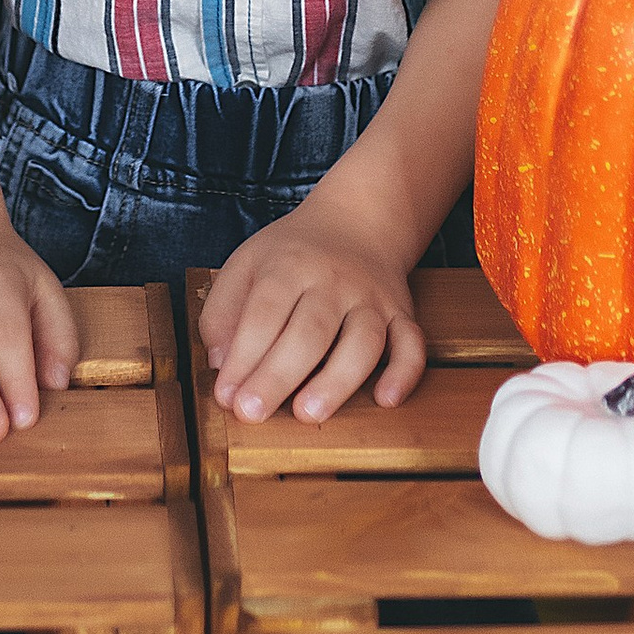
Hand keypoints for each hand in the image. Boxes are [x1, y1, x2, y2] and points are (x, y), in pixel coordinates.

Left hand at [200, 196, 427, 425]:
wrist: (357, 221)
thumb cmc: (292, 255)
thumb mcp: (245, 264)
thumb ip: (222, 312)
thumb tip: (220, 364)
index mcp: (288, 267)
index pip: (264, 314)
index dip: (243, 357)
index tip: (226, 396)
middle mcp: (334, 281)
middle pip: (309, 332)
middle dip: (278, 375)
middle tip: (252, 412)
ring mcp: (373, 299)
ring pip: (364, 341)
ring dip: (337, 380)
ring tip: (307, 413)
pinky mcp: (403, 314)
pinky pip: (412, 344)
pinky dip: (405, 373)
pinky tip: (386, 399)